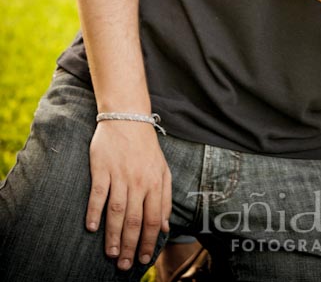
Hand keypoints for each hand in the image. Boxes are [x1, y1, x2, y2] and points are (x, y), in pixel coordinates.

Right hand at [86, 120, 170, 270]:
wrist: (128, 117)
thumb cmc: (146, 147)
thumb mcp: (163, 170)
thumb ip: (165, 199)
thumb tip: (165, 227)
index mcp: (154, 183)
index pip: (153, 219)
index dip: (149, 242)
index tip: (144, 259)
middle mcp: (138, 181)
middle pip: (134, 220)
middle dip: (130, 246)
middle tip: (124, 265)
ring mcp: (120, 174)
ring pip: (117, 211)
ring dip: (113, 235)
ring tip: (111, 254)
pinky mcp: (102, 168)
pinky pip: (98, 193)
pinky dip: (95, 211)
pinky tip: (92, 228)